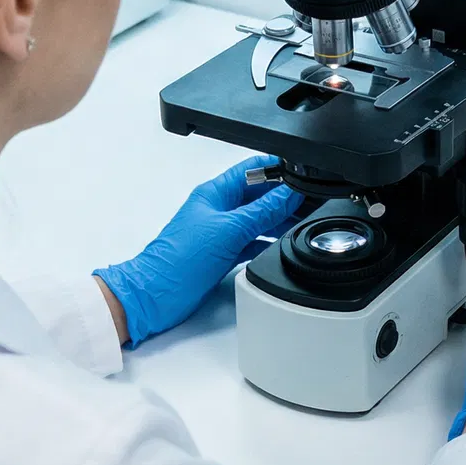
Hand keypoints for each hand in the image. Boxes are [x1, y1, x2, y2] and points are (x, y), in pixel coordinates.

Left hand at [94, 157, 300, 345]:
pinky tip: (281, 244)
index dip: (279, 168)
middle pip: (258, 195)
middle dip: (284, 196)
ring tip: (302, 222)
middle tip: (310, 202)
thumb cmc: (177, 260)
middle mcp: (217, 210)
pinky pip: (251, 242)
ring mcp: (219, 233)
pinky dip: (267, 242)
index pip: (252, 169)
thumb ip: (262, 212)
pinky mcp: (221, 255)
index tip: (303, 175)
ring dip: (278, 220)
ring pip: (257, 219)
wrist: (155, 296)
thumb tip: (289, 194)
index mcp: (215, 192)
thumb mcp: (228, 230)